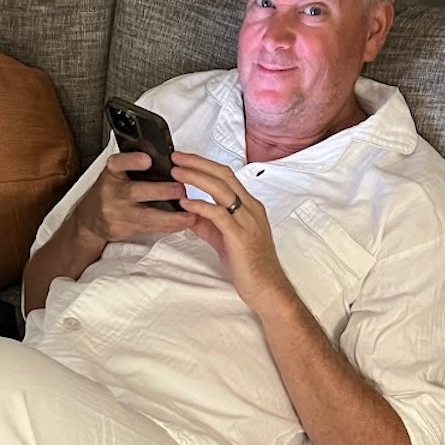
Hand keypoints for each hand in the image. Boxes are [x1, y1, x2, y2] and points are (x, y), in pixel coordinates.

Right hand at [73, 151, 195, 242]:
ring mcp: (116, 213)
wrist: (90, 220)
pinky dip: (167, 227)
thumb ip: (135, 166)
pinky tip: (182, 225)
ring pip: (145, 216)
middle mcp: (111, 192)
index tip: (147, 160)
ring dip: (170, 217)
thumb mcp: (116, 173)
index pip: (118, 163)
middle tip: (181, 190)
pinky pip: (148, 229)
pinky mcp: (122, 229)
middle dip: (160, 191)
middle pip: (135, 191)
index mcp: (111, 173)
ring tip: (190, 215)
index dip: (132, 161)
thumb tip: (170, 161)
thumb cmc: (110, 192)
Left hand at [169, 152, 293, 312]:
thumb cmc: (250, 265)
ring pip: (221, 189)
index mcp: (249, 206)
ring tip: (176, 173)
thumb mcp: (224, 239)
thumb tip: (187, 212)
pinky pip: (218, 214)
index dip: (204, 165)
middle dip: (198, 163)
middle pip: (223, 175)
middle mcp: (251, 209)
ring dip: (196, 177)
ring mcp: (247, 221)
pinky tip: (185, 202)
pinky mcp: (240, 236)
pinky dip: (200, 205)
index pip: (226, 176)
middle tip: (176, 157)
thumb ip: (207, 224)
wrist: (267, 288)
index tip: (185, 159)